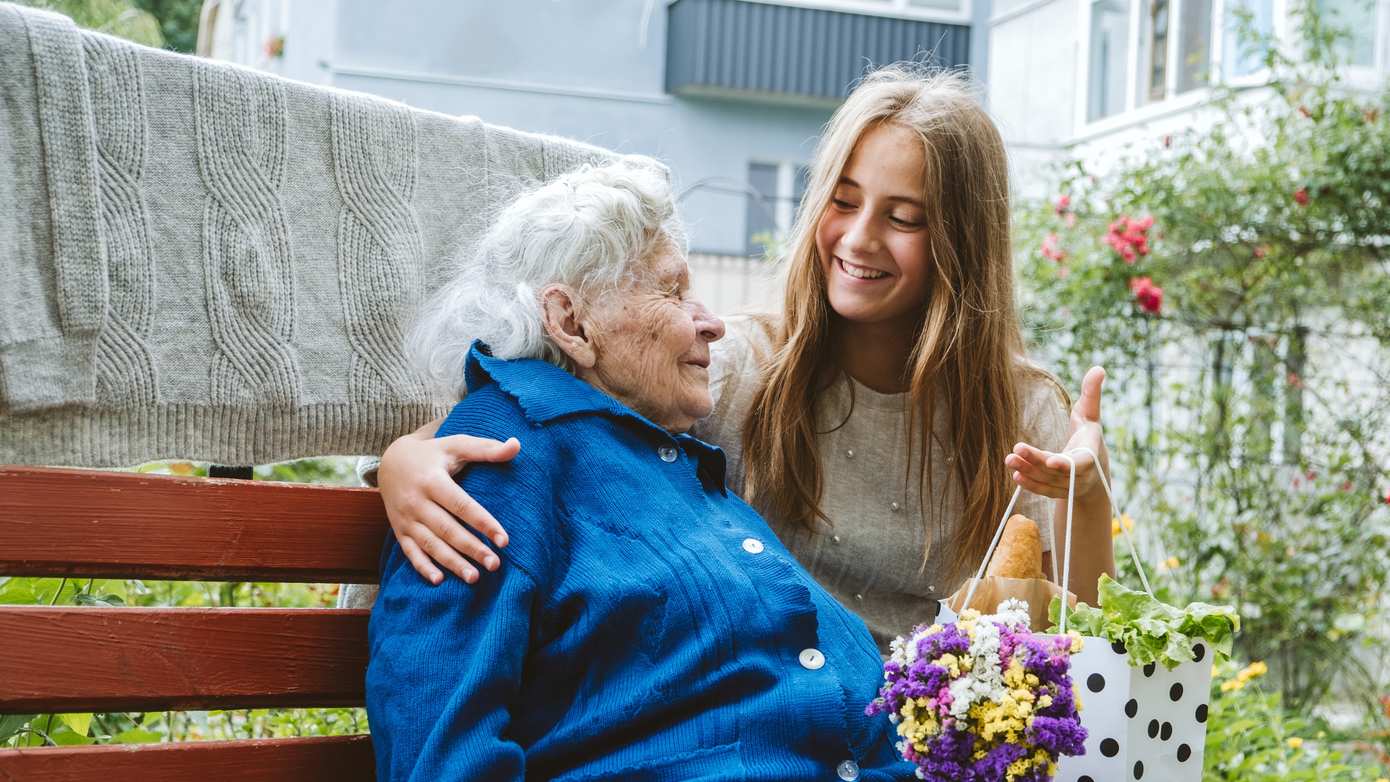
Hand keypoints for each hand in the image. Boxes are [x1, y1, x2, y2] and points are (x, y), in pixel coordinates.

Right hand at [378, 418, 520, 584]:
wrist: (391, 461)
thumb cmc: (433, 453)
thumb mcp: (456, 445)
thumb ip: (486, 448)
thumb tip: (517, 445)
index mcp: (432, 480)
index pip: (461, 505)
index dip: (483, 523)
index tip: (505, 540)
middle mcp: (416, 502)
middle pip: (447, 529)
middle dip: (471, 549)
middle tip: (495, 564)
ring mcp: (405, 518)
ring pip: (430, 545)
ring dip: (451, 563)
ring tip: (475, 578)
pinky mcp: (399, 530)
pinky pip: (409, 552)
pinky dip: (422, 567)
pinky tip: (439, 581)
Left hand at [1005, 367, 1110, 502]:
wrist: (1092, 470)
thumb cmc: (1087, 436)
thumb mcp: (1090, 415)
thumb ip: (1091, 394)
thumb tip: (1098, 368)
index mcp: (1091, 454)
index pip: (1081, 463)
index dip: (1067, 464)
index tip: (1050, 461)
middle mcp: (1082, 474)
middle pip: (1058, 472)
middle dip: (1037, 462)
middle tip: (1016, 449)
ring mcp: (1069, 486)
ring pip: (1047, 482)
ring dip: (1028, 471)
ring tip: (1009, 459)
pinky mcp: (1058, 492)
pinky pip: (1043, 490)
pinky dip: (1030, 485)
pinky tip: (1015, 474)